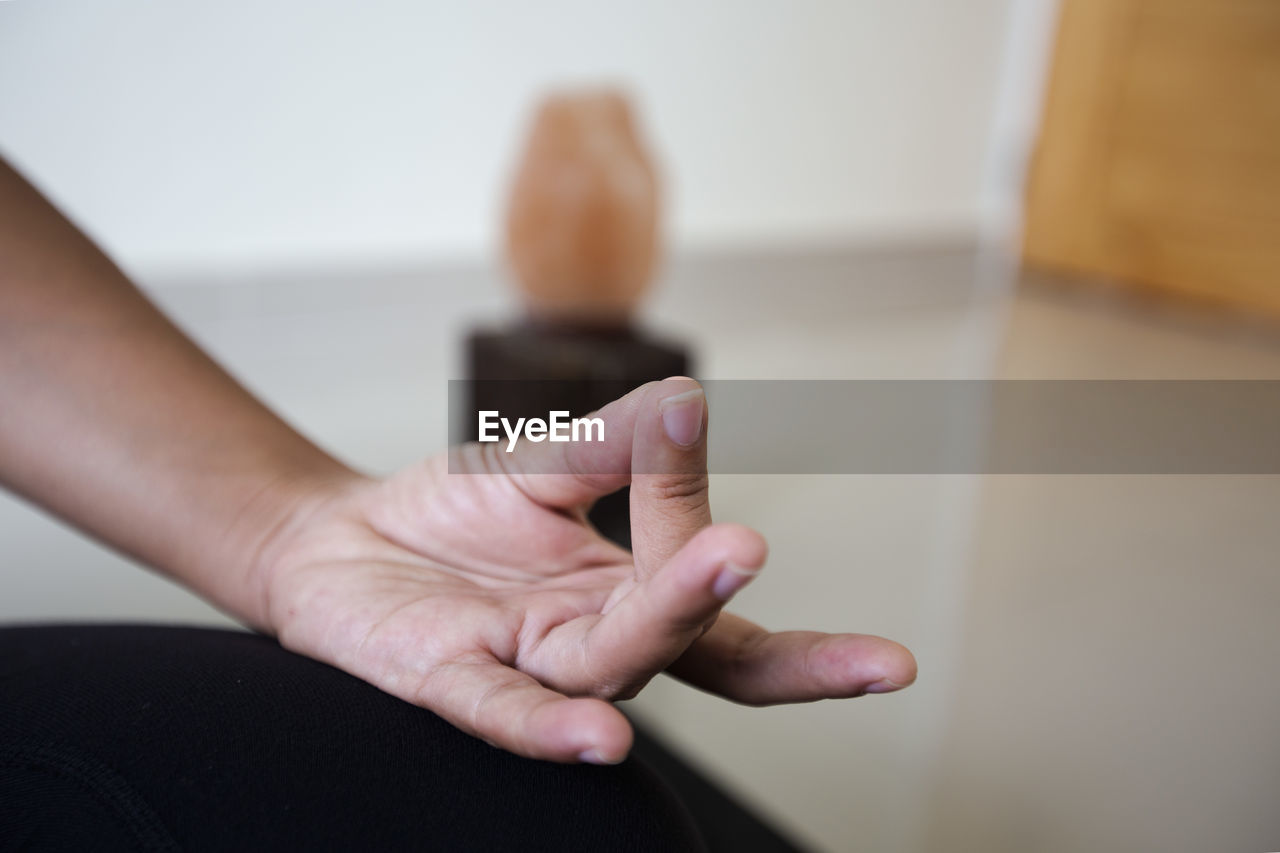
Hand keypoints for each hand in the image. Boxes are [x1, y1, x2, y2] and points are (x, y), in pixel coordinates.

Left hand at [257, 378, 915, 763]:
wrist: (343, 538)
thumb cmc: (454, 515)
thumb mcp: (542, 464)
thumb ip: (617, 443)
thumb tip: (686, 398)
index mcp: (624, 591)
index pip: (707, 591)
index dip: (730, 549)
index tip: (691, 420)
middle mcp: (590, 640)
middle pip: (675, 635)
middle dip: (710, 589)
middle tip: (747, 544)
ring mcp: (525, 664)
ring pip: (605, 663)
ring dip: (659, 624)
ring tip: (714, 566)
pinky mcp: (446, 679)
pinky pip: (503, 711)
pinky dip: (549, 726)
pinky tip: (600, 738)